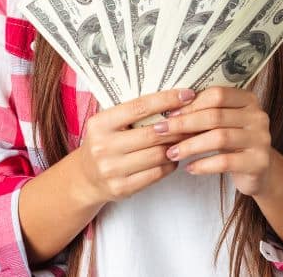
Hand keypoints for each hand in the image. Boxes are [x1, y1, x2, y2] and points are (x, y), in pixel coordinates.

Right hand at [73, 88, 196, 204]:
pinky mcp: (122, 188)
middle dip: (179, 126)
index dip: (166, 100)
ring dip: (177, 146)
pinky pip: (156, 174)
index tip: (188, 94)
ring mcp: (112, 170)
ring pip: (158, 155)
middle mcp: (103, 146)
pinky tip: (173, 157)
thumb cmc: (104, 143)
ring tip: (187, 138)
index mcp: (100, 123)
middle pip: (153, 134)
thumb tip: (173, 99)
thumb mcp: (108, 124)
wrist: (85, 178)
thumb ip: (132, 113)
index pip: (139, 107)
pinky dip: (170, 164)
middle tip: (197, 119)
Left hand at [156, 86, 277, 196]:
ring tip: (171, 152)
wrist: (259, 170)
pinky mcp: (258, 162)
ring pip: (219, 138)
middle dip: (184, 124)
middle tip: (161, 132)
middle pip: (215, 116)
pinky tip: (189, 168)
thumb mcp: (223, 123)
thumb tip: (167, 108)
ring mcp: (261, 139)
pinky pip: (225, 162)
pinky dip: (203, 165)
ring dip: (190, 146)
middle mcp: (258, 116)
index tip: (169, 114)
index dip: (191, 104)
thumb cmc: (233, 142)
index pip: (217, 95)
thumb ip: (205, 112)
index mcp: (248, 100)